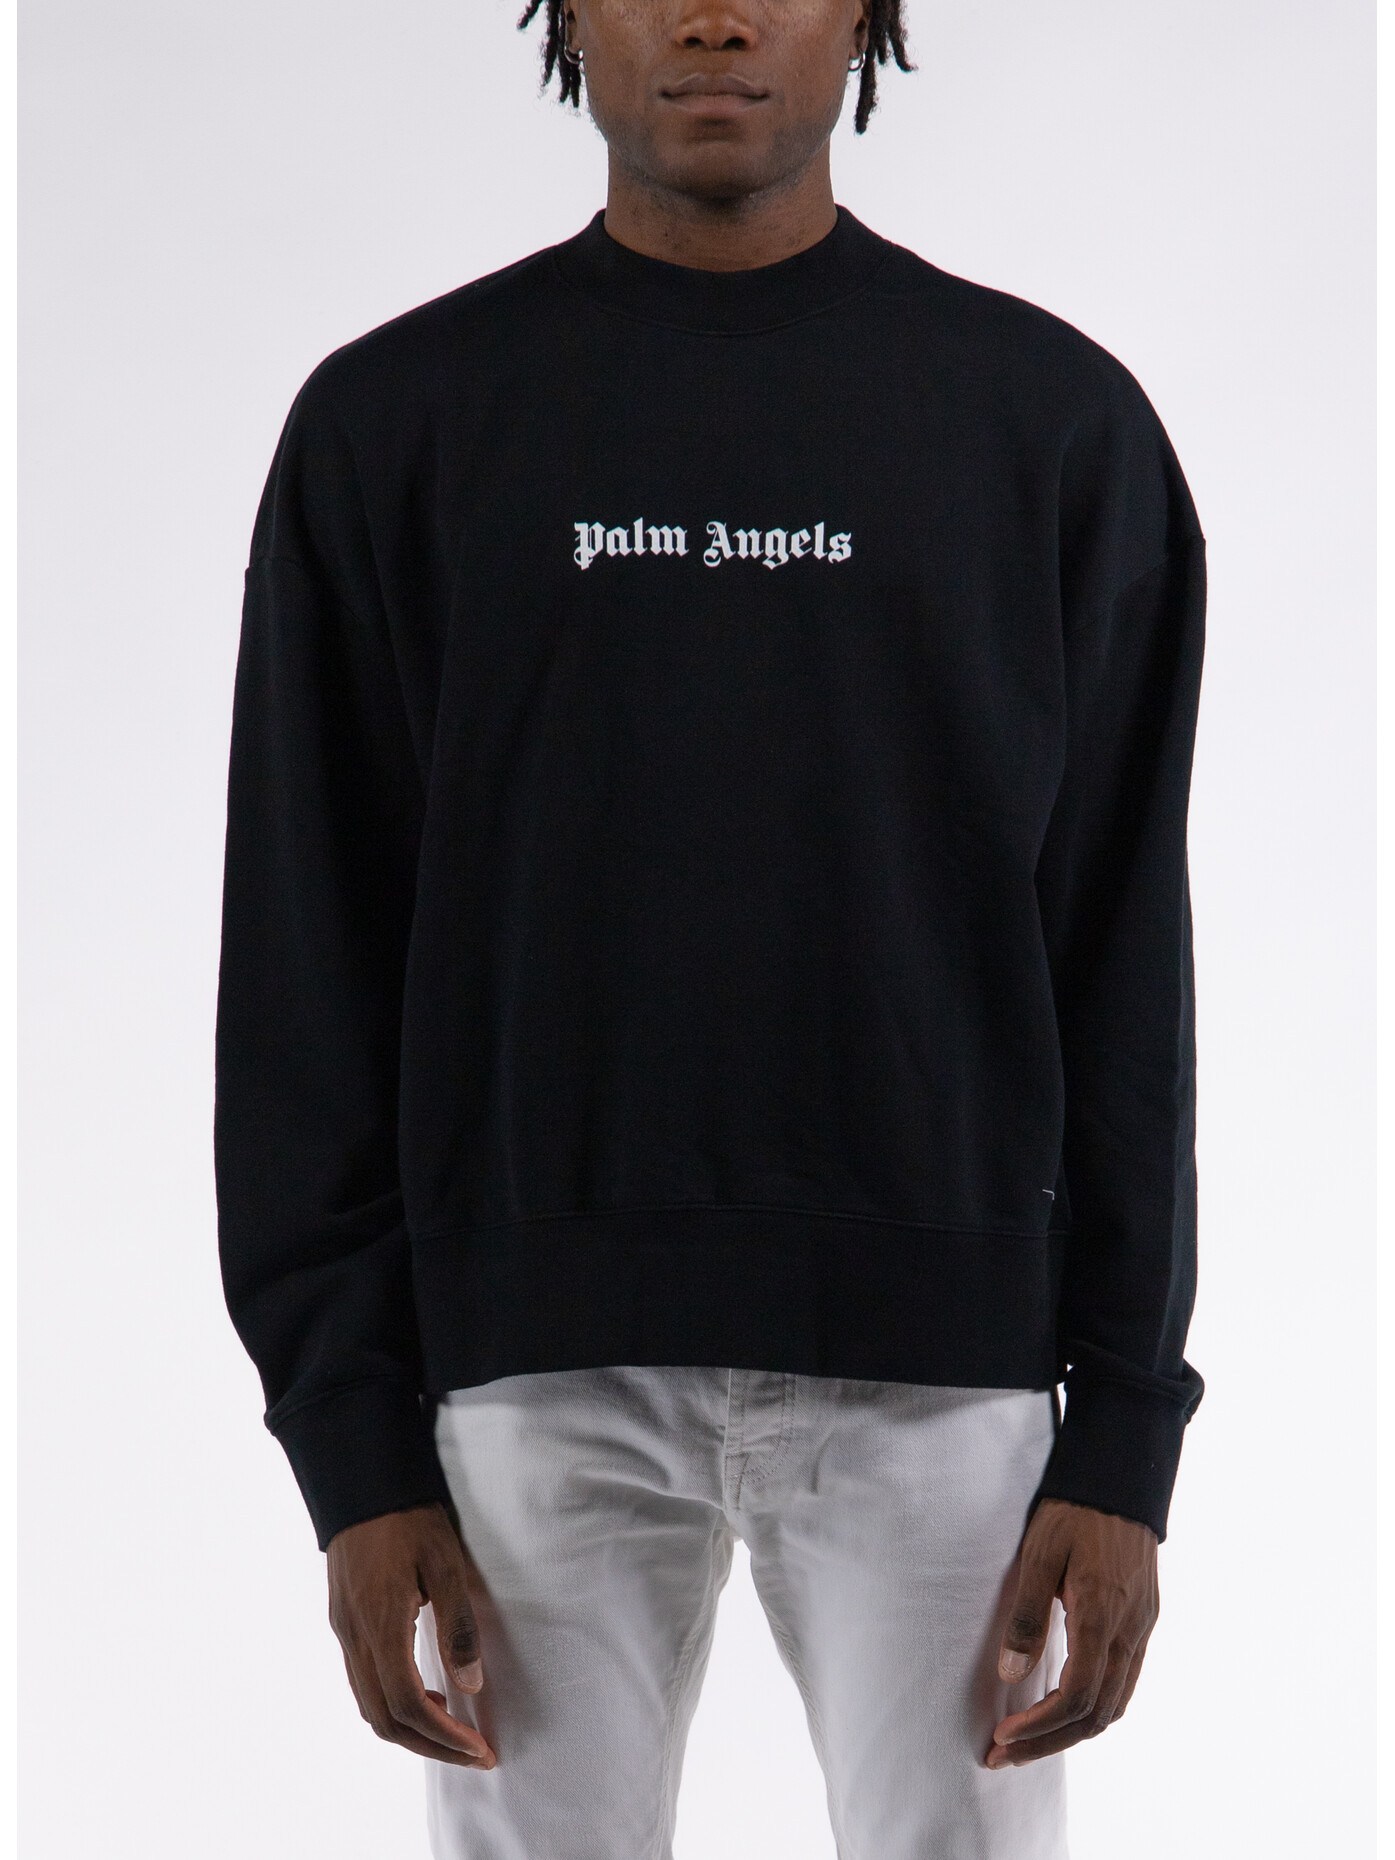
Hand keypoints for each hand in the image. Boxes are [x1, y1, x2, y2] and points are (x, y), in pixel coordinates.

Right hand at [327, 1502, 496, 1768]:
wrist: (361, 1481)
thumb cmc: (408, 1517)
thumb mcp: (445, 1563)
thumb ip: (457, 1625)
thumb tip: (471, 1687)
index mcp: (380, 1625)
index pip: (407, 1705)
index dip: (444, 1736)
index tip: (480, 1749)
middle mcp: (354, 1637)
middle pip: (384, 1719)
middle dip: (430, 1746)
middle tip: (473, 1754)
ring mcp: (343, 1631)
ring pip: (369, 1706)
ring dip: (410, 1730)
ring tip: (454, 1732)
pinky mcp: (343, 1621)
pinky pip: (363, 1682)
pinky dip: (393, 1704)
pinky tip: (425, 1692)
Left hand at [986, 1497, 1157, 1768]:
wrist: (1121, 1477)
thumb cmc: (1073, 1510)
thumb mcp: (1038, 1553)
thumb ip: (1026, 1615)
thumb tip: (1010, 1675)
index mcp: (1102, 1615)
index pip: (1076, 1696)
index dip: (1039, 1726)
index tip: (1001, 1737)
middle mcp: (1130, 1631)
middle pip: (1097, 1714)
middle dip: (1048, 1742)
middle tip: (1002, 1756)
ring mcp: (1142, 1628)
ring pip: (1115, 1705)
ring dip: (1071, 1731)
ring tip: (1027, 1742)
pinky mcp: (1144, 1622)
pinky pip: (1124, 1683)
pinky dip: (1094, 1708)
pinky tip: (1064, 1708)